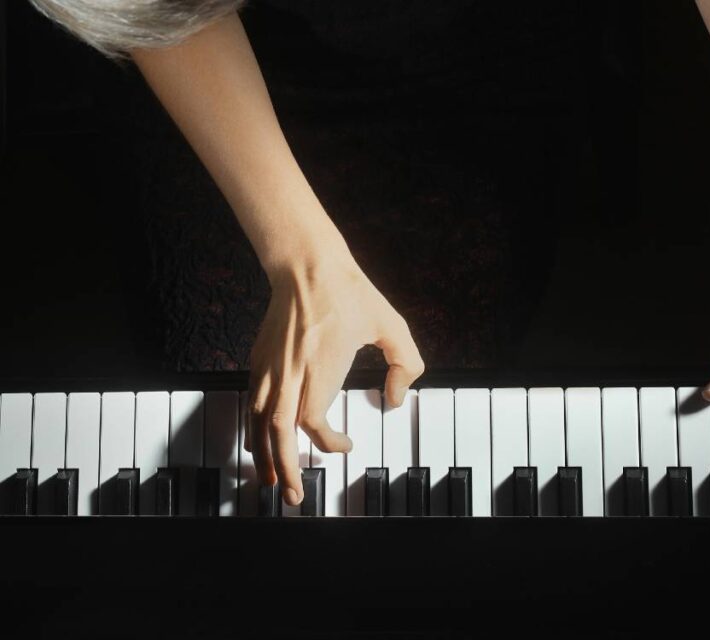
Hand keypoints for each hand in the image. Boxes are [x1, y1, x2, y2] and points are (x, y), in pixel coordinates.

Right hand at [245, 241, 424, 505]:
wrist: (306, 265)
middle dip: (285, 471)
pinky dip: (252, 430)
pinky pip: (249, 405)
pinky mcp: (258, 360)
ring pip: (257, 425)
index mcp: (320, 372)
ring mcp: (268, 369)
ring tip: (270, 481)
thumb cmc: (349, 294)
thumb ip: (406, 365)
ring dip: (263, 457)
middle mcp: (288, 376)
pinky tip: (258, 442)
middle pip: (278, 436)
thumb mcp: (392, 326)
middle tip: (293, 498)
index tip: (347, 444)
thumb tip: (396, 400)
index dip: (332, 443)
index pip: (317, 426)